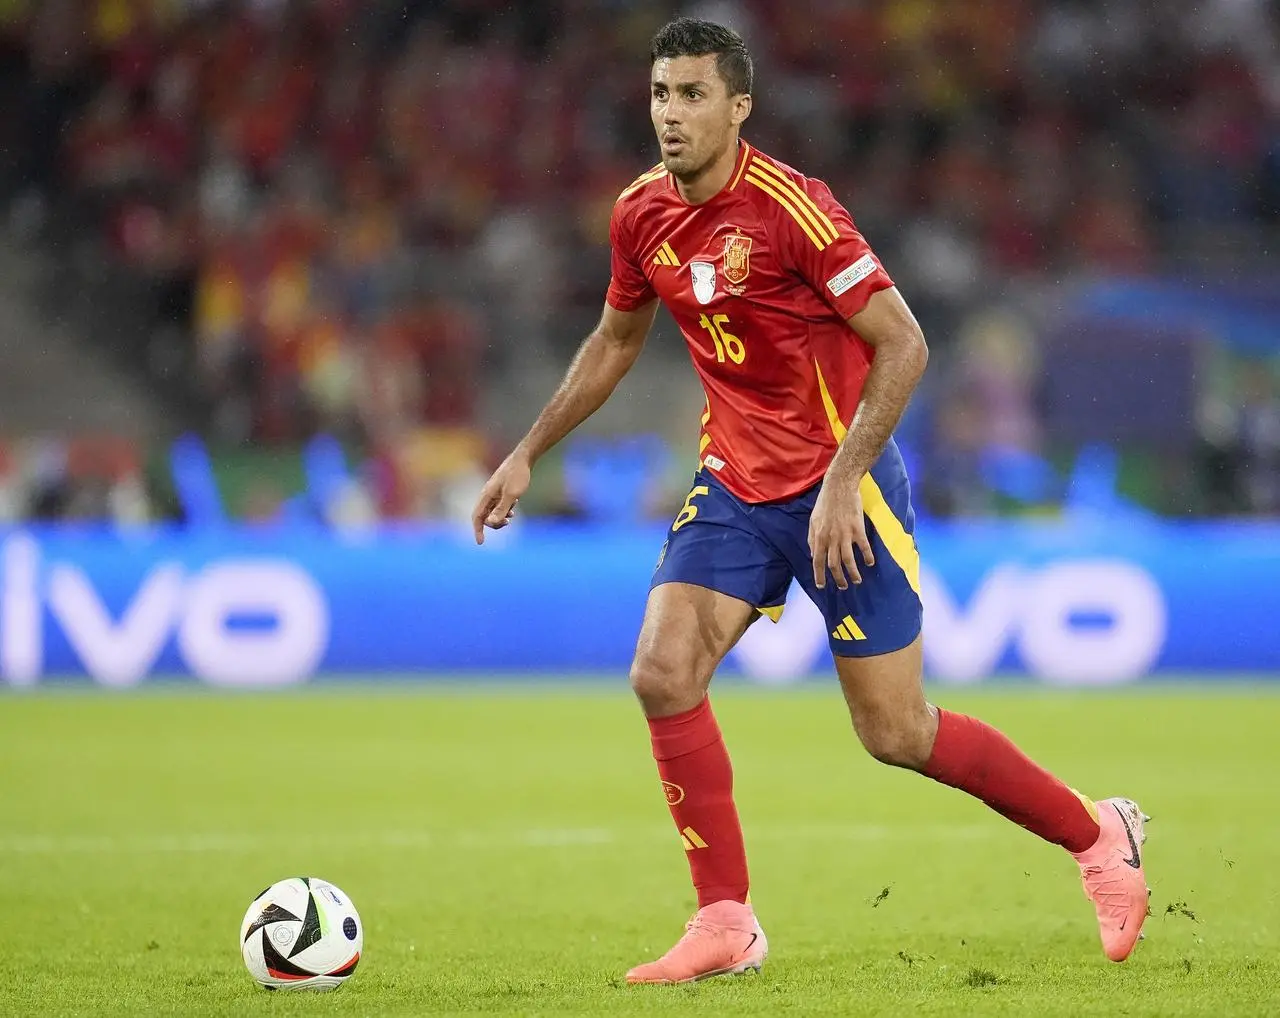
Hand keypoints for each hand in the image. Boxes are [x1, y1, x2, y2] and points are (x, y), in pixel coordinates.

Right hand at [471, 452, 531, 543]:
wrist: (523, 458)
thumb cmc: (517, 475)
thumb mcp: (512, 494)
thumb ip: (501, 509)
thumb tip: (491, 523)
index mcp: (486, 495)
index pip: (477, 517)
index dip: (477, 530)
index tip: (481, 542)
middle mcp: (487, 494)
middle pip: (485, 516)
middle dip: (494, 523)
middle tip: (508, 522)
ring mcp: (493, 492)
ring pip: (492, 511)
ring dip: (500, 517)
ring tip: (511, 516)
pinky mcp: (500, 490)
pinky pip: (498, 505)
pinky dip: (504, 510)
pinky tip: (514, 507)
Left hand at [808, 472, 874, 589]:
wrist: (839, 487)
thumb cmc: (825, 503)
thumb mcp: (812, 520)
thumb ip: (811, 538)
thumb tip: (812, 554)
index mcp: (818, 537)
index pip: (817, 561)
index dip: (819, 575)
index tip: (821, 586)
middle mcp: (831, 538)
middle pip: (833, 564)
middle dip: (838, 578)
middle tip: (843, 587)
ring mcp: (844, 534)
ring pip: (848, 560)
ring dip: (853, 573)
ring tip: (857, 581)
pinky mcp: (858, 528)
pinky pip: (863, 547)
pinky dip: (867, 556)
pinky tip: (870, 563)